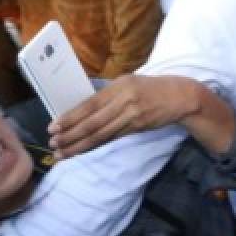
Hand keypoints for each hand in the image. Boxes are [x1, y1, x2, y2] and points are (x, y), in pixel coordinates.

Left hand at [48, 74, 201, 156]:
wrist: (182, 96)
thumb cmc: (153, 88)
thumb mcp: (130, 83)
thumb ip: (110, 95)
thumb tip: (83, 110)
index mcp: (121, 85)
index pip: (90, 104)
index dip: (71, 117)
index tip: (54, 126)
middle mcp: (126, 100)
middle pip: (93, 122)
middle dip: (71, 134)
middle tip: (53, 143)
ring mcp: (133, 115)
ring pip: (101, 134)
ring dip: (79, 145)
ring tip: (62, 153)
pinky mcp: (139, 127)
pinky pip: (112, 138)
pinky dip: (96, 145)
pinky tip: (84, 150)